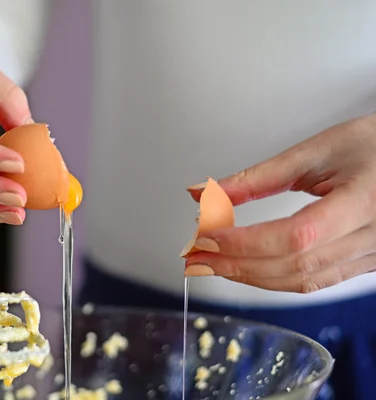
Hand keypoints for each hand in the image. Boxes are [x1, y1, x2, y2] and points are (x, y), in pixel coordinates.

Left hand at [185, 115, 375, 292]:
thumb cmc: (374, 145)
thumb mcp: (315, 151)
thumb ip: (258, 176)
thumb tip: (204, 193)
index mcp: (364, 201)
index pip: (297, 236)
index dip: (245, 241)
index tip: (205, 234)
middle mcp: (374, 237)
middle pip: (295, 264)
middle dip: (236, 263)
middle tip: (194, 255)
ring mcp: (372, 256)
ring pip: (303, 281)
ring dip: (250, 276)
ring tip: (211, 263)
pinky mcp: (365, 264)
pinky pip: (315, 282)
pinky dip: (274, 278)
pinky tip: (246, 269)